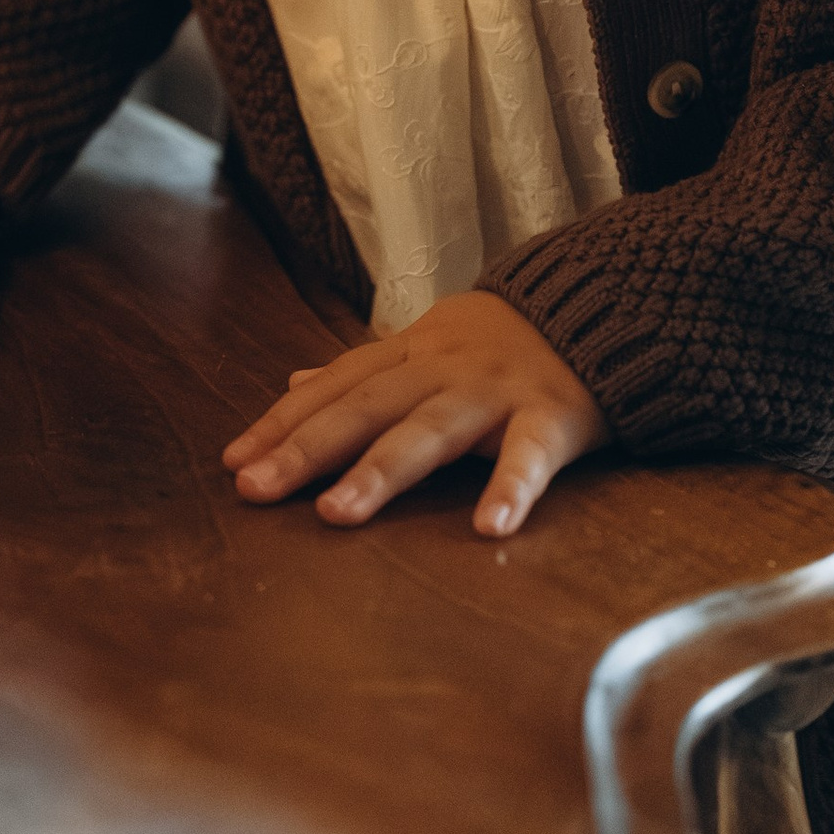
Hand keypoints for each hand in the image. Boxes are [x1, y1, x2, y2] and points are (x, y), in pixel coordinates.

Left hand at [223, 291, 609, 536]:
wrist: (600, 304)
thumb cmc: (500, 341)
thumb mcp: (425, 344)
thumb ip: (363, 370)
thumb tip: (293, 383)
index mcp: (410, 354)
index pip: (334, 387)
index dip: (282, 423)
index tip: (233, 462)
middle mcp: (442, 369)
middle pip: (365, 408)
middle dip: (307, 449)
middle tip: (256, 489)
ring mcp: (495, 391)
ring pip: (431, 430)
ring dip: (382, 472)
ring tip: (336, 515)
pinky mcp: (553, 415)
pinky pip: (531, 455)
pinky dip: (511, 487)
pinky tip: (489, 529)